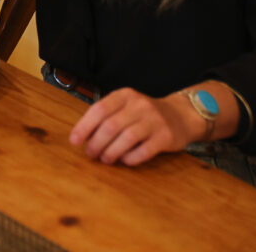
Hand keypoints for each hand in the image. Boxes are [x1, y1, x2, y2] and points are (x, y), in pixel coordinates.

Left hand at [68, 87, 204, 165]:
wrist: (181, 115)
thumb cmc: (144, 114)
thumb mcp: (125, 106)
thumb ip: (106, 116)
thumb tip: (82, 136)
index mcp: (125, 95)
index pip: (99, 109)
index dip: (84, 126)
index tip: (74, 141)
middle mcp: (139, 105)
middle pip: (111, 126)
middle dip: (96, 143)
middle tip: (90, 154)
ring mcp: (154, 120)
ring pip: (126, 138)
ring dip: (111, 152)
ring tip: (105, 159)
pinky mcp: (166, 136)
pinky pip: (144, 150)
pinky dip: (130, 158)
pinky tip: (124, 161)